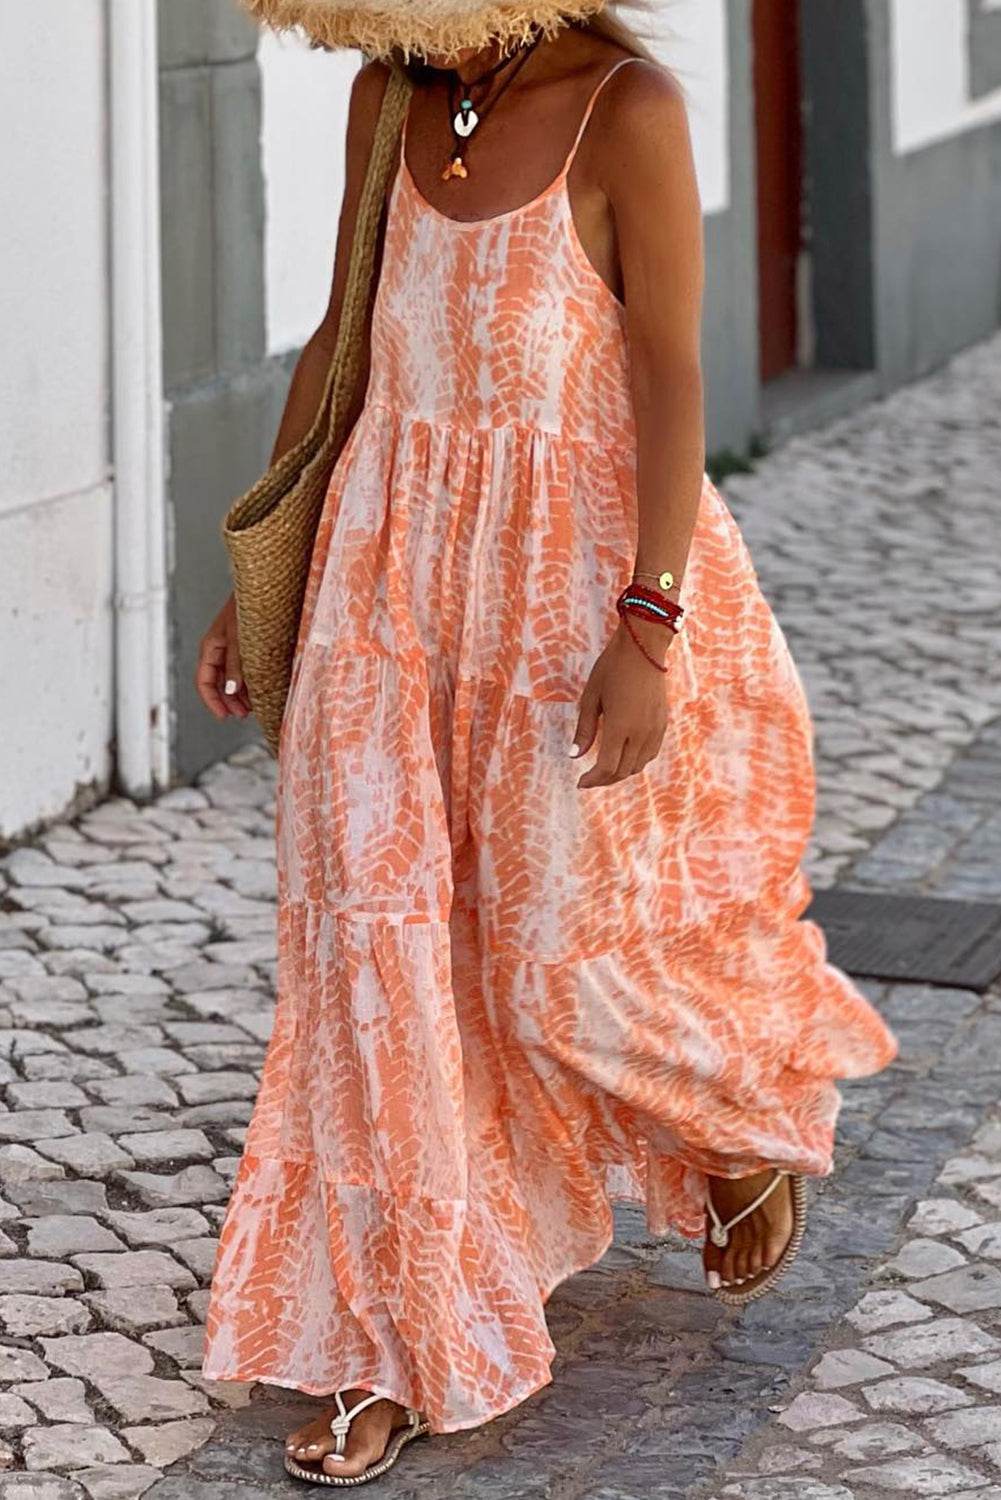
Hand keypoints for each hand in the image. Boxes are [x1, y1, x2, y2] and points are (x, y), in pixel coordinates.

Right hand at [196, 595, 250, 720]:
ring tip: (252, 706)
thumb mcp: (240, 638)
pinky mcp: (245, 645)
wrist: (261, 586)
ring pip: (230, 677)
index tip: (224, 716)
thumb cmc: (248, 607)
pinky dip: (248, 681)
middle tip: (243, 714)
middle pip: (217, 682)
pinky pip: (242, 669)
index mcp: (210, 647)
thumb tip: (231, 689)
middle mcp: (218, 649)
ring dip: (239, 694)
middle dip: (228, 701)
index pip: (204, 681)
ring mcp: (231, 647)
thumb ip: (236, 663)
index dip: (212, 701)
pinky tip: (257, 690)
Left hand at [571, 618, 672, 788]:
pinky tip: (625, 756)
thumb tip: (574, 756)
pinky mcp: (663, 723)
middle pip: (623, 771)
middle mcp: (640, 732)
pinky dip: (636, 761)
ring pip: (638, 765)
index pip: (606, 767)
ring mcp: (654, 729)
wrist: (643, 647)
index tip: (580, 782)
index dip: (592, 779)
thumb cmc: (612, 668)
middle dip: (604, 780)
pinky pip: (650, 753)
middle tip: (589, 779)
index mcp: (619, 726)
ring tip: (605, 770)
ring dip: (621, 772)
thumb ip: (584, 729)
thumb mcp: (591, 697)